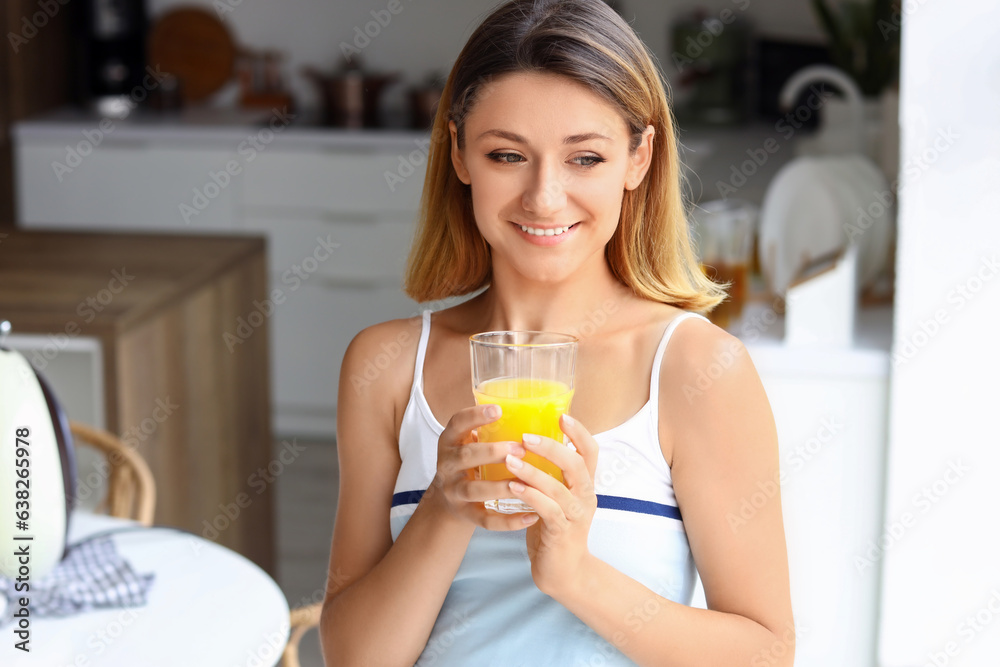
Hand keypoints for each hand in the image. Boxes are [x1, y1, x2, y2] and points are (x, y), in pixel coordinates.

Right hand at [425, 403, 536, 530]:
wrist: (449, 499)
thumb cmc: (471, 462)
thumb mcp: (472, 442)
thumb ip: (493, 430)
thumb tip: (541, 414)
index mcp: (450, 442)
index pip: (457, 423)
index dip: (475, 416)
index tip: (499, 410)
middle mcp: (447, 466)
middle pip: (466, 457)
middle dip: (492, 452)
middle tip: (520, 448)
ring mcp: (454, 492)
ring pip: (474, 490)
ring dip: (500, 487)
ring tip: (525, 483)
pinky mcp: (465, 515)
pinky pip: (485, 521)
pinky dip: (508, 521)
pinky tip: (531, 516)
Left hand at [504, 413, 599, 596]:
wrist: (564, 573)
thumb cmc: (554, 529)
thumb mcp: (556, 496)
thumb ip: (549, 473)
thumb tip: (525, 442)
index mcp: (584, 484)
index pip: (591, 451)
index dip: (579, 432)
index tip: (562, 415)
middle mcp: (585, 497)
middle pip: (577, 464)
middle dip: (551, 448)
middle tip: (525, 437)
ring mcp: (576, 516)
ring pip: (559, 487)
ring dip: (533, 471)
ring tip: (510, 460)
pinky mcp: (562, 533)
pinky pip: (547, 510)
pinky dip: (530, 496)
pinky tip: (512, 486)